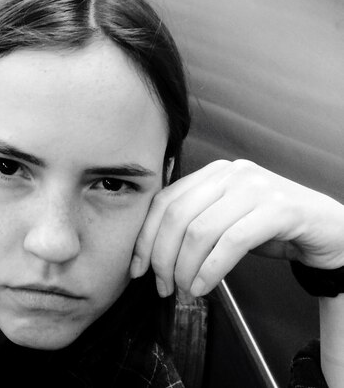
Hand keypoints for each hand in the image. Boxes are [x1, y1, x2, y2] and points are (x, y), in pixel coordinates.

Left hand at [130, 159, 343, 297]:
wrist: (331, 229)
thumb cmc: (274, 227)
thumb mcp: (227, 219)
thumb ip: (195, 224)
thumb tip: (154, 254)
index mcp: (213, 172)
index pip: (165, 201)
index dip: (146, 236)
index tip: (138, 266)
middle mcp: (230, 172)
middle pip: (177, 215)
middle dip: (162, 256)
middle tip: (162, 285)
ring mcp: (255, 187)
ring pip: (200, 230)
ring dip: (185, 268)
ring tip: (184, 289)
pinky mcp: (278, 207)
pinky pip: (231, 241)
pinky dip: (211, 270)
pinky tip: (203, 286)